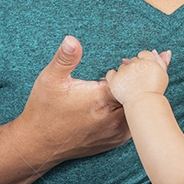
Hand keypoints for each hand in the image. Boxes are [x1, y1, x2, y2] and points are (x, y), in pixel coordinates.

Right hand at [12, 36, 129, 166]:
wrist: (38, 144)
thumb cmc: (43, 110)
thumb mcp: (50, 80)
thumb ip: (64, 59)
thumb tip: (71, 39)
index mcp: (101, 99)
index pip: (131, 80)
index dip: (134, 69)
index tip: (135, 59)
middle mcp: (112, 118)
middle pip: (139, 95)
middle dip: (140, 80)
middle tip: (145, 65)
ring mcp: (114, 132)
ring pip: (139, 112)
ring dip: (140, 97)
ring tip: (140, 81)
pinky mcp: (113, 141)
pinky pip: (133, 126)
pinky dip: (135, 112)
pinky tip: (129, 101)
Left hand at [105, 50, 171, 105]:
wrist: (145, 105)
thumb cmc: (155, 91)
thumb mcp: (162, 75)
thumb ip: (162, 61)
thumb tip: (163, 50)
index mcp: (148, 61)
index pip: (143, 54)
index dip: (144, 62)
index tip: (144, 72)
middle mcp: (136, 64)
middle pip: (133, 60)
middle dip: (135, 68)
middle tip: (139, 81)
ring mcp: (124, 71)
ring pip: (122, 67)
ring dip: (125, 73)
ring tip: (131, 86)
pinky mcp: (115, 79)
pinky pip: (110, 73)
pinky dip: (113, 77)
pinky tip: (120, 83)